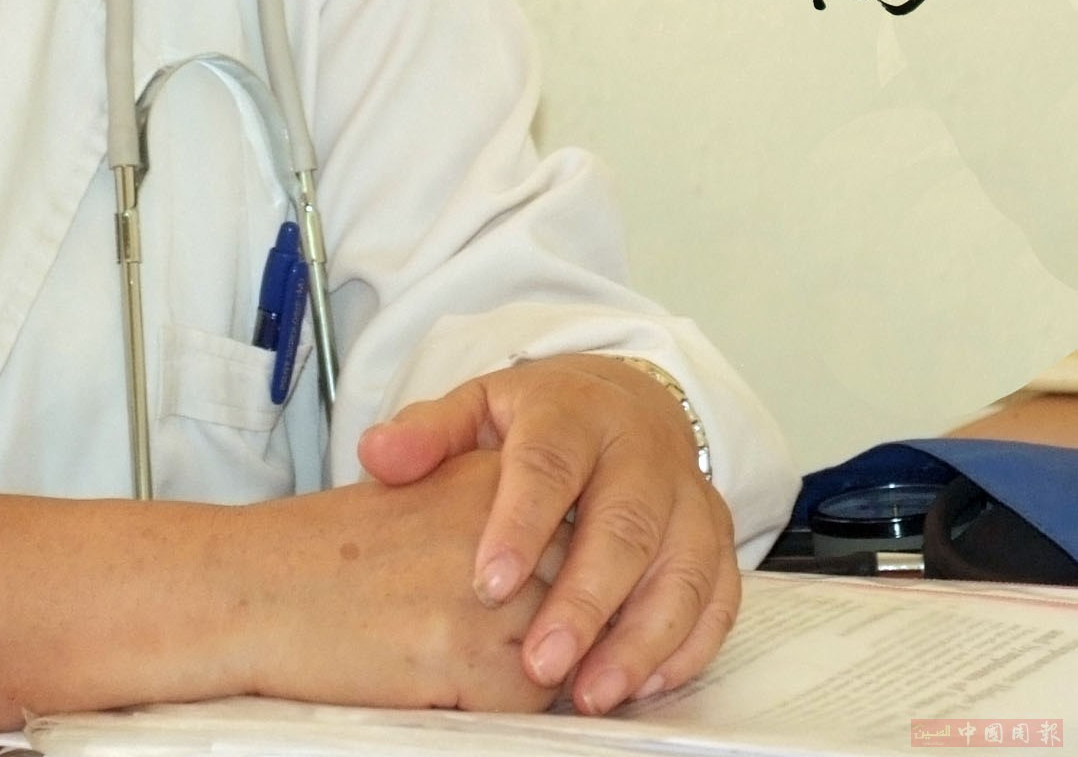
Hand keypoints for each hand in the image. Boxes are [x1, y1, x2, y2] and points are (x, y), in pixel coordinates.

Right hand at [241, 449, 568, 711]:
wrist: (249, 587)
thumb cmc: (322, 552)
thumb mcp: (413, 497)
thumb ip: (486, 517)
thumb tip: (560, 564)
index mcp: (483, 476)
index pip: (578, 531)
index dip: (559, 576)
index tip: (528, 594)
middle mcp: (493, 525)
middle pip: (581, 589)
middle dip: (558, 625)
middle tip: (495, 637)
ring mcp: (482, 592)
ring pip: (566, 649)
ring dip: (532, 669)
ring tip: (465, 660)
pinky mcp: (461, 655)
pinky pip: (526, 701)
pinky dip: (497, 706)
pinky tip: (443, 685)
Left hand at [356, 357, 737, 714]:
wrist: (624, 400)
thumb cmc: (539, 419)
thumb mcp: (477, 407)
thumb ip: (427, 433)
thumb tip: (377, 455)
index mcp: (572, 412)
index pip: (549, 465)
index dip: (520, 525)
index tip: (487, 585)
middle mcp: (640, 451)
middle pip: (624, 528)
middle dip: (584, 602)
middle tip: (540, 664)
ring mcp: (687, 495)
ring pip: (679, 570)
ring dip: (639, 640)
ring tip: (589, 693)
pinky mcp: (716, 537)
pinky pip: (717, 597)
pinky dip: (687, 646)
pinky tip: (642, 684)